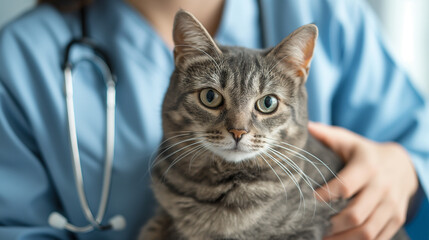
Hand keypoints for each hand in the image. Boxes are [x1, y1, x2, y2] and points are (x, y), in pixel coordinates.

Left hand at [309, 122, 417, 239]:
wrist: (402, 165)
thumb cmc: (365, 153)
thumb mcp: (348, 141)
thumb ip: (327, 135)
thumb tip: (305, 126)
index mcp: (367, 166)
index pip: (345, 185)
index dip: (327, 195)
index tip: (311, 200)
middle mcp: (382, 187)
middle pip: (356, 213)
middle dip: (333, 224)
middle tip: (315, 226)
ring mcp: (392, 205)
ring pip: (368, 231)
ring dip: (344, 239)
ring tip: (324, 238)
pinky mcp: (396, 219)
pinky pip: (379, 238)